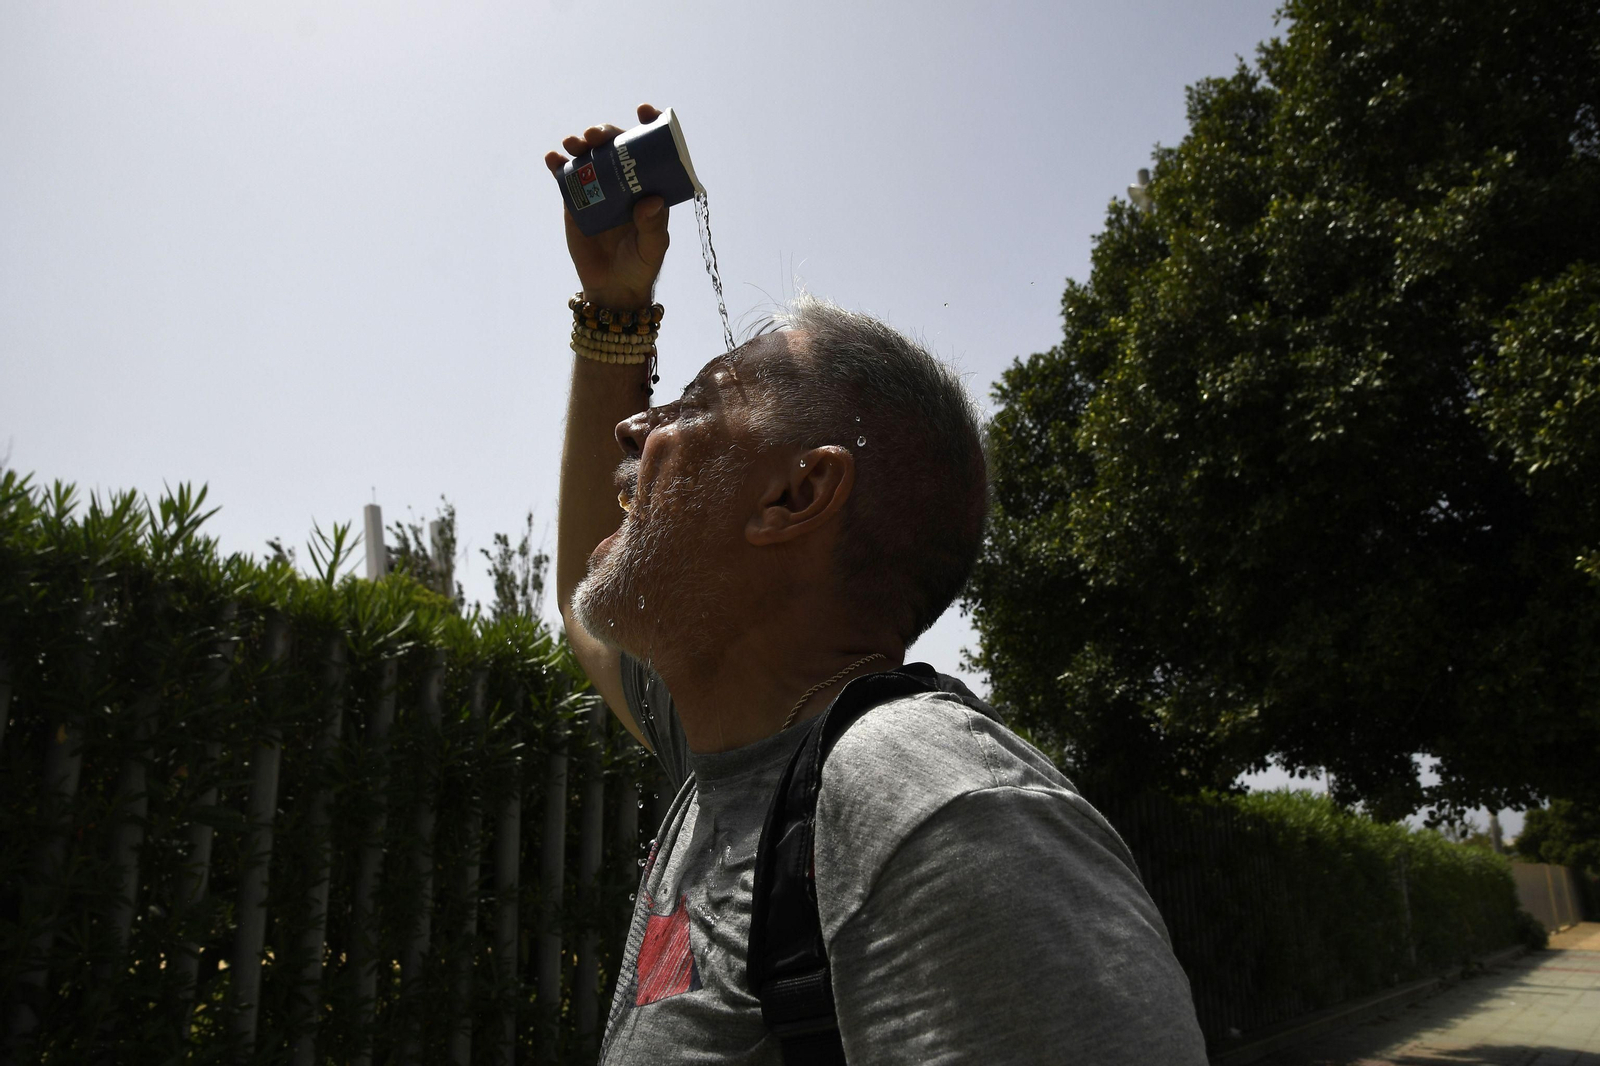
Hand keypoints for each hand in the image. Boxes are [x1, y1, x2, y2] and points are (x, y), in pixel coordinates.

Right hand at [545, 103, 670, 309]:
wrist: (611, 287)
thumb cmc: (640, 266)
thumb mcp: (652, 249)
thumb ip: (654, 227)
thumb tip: (651, 201)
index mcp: (647, 185)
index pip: (651, 148)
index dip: (649, 124)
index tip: (643, 111)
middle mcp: (623, 181)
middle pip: (615, 145)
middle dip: (606, 132)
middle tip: (597, 135)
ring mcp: (597, 187)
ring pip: (589, 155)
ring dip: (581, 142)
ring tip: (574, 144)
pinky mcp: (575, 200)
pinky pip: (564, 176)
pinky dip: (557, 163)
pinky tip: (552, 157)